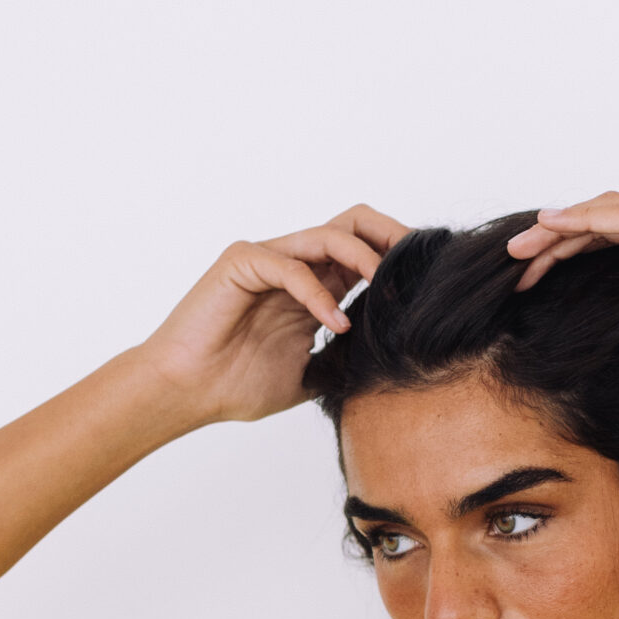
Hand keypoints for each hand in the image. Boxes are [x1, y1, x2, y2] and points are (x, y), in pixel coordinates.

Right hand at [141, 207, 411, 423]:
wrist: (186, 392)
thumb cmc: (236, 385)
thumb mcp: (310, 378)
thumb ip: (343, 360)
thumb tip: (389, 363)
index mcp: (314, 289)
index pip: (365, 257)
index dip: (398, 264)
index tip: (431, 285)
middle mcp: (295, 265)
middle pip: (355, 226)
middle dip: (392, 239)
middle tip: (419, 267)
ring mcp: (269, 259)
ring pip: (330, 236)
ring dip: (366, 259)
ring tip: (387, 291)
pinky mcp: (242, 262)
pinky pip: (292, 266)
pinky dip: (320, 294)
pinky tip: (336, 325)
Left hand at [508, 195, 618, 366]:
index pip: (612, 242)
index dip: (571, 254)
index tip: (536, 278)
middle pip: (600, 223)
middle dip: (553, 241)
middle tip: (515, 264)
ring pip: (604, 213)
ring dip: (558, 229)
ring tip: (521, 250)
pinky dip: (583, 219)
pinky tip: (552, 227)